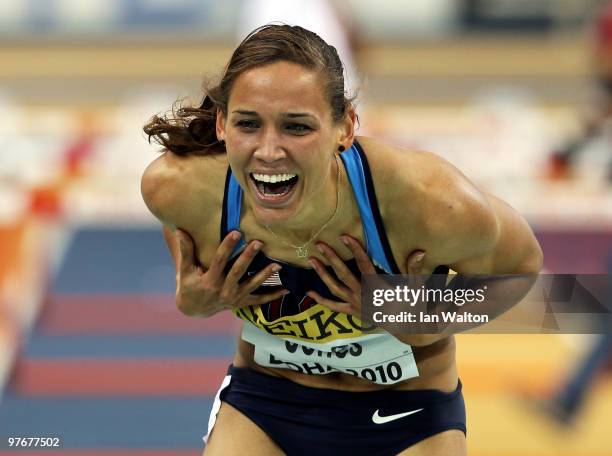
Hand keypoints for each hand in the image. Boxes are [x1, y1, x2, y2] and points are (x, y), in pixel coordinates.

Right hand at [175, 229, 287, 316]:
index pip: (219, 260)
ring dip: (265, 275)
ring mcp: (234, 298)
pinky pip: (259, 300)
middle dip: (248, 257)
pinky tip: (287, 289)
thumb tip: (179, 230)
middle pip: (238, 271)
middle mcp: (223, 290)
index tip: (236, 233)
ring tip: (277, 265)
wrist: (194, 309)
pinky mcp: (242, 303)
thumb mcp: (185, 269)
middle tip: (258, 243)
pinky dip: (273, 296)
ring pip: (252, 285)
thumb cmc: (189, 284)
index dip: (227, 246)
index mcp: (209, 280)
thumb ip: (185, 250)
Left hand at [307, 235, 425, 319]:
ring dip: (322, 274)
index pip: (364, 265)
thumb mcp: (416, 288)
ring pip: (335, 288)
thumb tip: (419, 252)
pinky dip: (322, 301)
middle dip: (331, 258)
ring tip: (312, 260)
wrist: (409, 329)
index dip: (355, 250)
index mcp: (377, 289)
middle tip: (320, 244)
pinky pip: (334, 307)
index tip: (344, 237)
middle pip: (344, 274)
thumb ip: (414, 269)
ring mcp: (357, 306)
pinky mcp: (354, 313)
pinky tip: (309, 293)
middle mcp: (363, 297)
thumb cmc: (413, 306)